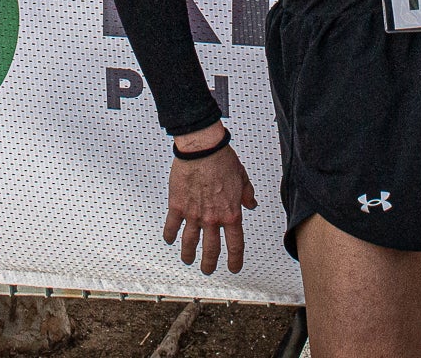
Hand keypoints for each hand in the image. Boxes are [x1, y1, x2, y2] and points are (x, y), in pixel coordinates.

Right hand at [163, 125, 255, 273]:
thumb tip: (251, 204)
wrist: (202, 150)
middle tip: (208, 269)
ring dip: (189, 255)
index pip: (235, 245)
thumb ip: (247, 195)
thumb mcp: (242, 178)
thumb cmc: (222, 160)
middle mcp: (212, 219)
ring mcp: (193, 214)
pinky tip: (170, 240)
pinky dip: (170, 235)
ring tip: (188, 260)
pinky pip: (172, 226)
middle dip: (210, 263)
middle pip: (211, 249)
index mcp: (230, 213)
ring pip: (190, 243)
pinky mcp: (177, 206)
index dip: (235, 260)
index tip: (234, 267)